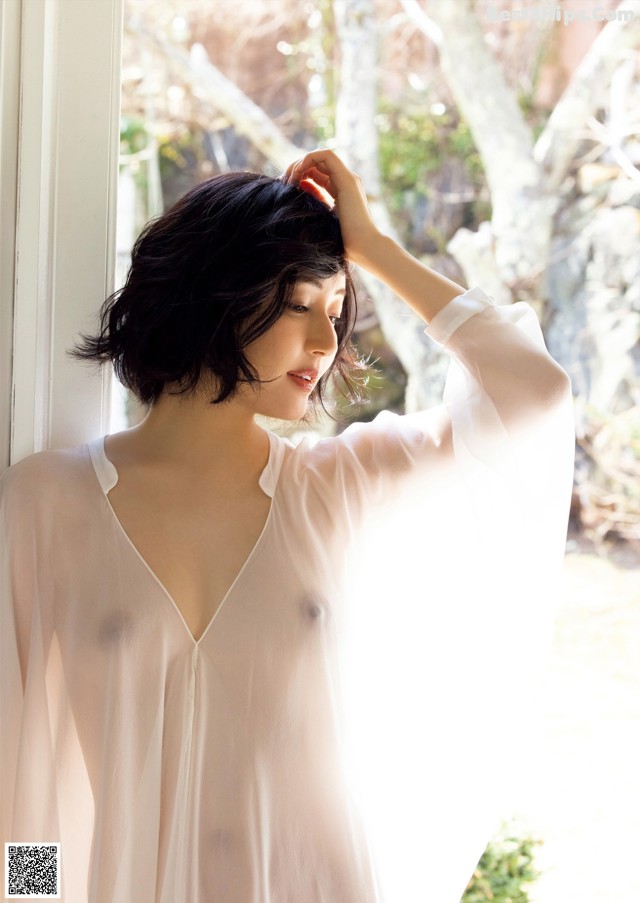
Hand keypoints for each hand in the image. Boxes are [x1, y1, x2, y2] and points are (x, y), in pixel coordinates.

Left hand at [282, 148, 380, 267]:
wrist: (363, 248)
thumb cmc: (343, 244)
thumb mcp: (322, 221)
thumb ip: (313, 206)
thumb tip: (295, 193)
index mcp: (340, 192)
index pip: (316, 175)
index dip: (299, 176)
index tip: (285, 189)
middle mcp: (345, 182)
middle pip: (317, 164)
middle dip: (296, 168)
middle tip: (283, 182)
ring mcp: (348, 179)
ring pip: (321, 156)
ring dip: (300, 163)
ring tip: (289, 179)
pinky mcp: (347, 179)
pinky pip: (326, 156)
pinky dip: (308, 159)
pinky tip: (298, 174)